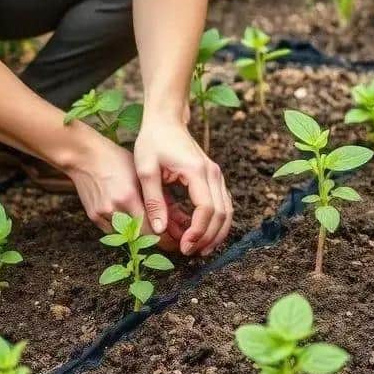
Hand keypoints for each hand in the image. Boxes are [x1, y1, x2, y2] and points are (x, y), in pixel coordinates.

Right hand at [59, 126, 186, 250]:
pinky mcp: (94, 217)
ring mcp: (103, 215)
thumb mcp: (143, 174)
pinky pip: (114, 232)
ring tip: (154, 233)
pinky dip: (125, 231)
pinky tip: (134, 225)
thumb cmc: (117, 160)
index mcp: (129, 197)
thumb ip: (158, 197)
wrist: (84, 157)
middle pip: (140, 238)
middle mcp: (115, 209)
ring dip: (141, 237)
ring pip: (128, 237)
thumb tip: (177, 218)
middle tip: (170, 242)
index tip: (176, 241)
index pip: (151, 229)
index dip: (165, 239)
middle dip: (156, 242)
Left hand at [134, 119, 232, 255]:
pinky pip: (223, 204)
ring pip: (227, 211)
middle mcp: (213, 173)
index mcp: (197, 171)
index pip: (206, 208)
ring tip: (200, 250)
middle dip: (208, 237)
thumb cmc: (153, 142)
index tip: (184, 246)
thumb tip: (160, 230)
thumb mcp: (146, 170)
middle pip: (221, 214)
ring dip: (216, 233)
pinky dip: (217, 222)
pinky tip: (204, 235)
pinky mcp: (214, 178)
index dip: (198, 231)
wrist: (166, 121)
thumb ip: (154, 201)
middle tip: (190, 253)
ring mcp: (216, 175)